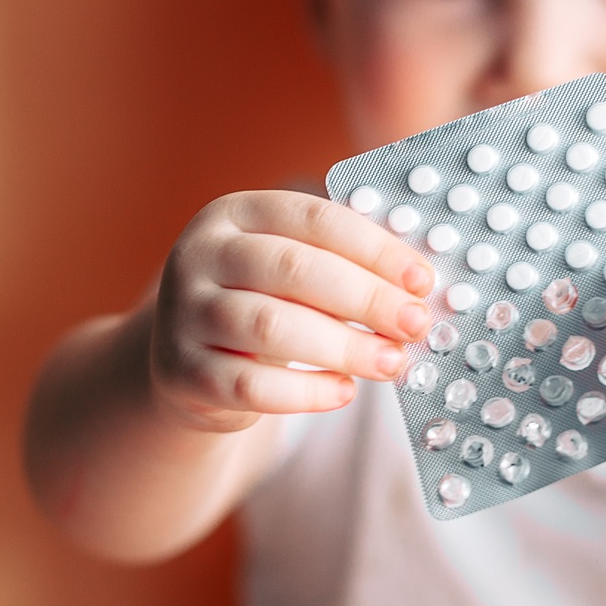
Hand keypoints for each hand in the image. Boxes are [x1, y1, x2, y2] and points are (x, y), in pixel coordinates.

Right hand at [149, 191, 434, 431]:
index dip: (375, 248)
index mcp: (235, 213)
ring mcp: (183, 314)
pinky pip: (251, 385)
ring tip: (392, 362)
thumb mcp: (288, 268)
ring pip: (271, 327)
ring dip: (344, 347)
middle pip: (293, 269)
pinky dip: (306, 391)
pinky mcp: (182, 373)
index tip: (422, 280)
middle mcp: (200, 255)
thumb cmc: (261, 302)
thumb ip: (342, 264)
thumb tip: (419, 287)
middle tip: (416, 323)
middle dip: (366, 297)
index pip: (314, 218)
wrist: (183, 360)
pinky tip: (345, 391)